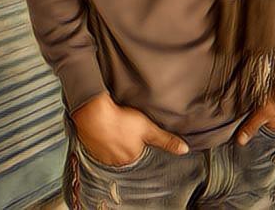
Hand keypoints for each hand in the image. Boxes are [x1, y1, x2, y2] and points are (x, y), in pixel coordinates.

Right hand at [71, 92, 189, 165]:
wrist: (93, 114)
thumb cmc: (121, 120)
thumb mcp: (149, 129)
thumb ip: (166, 140)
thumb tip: (183, 150)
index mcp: (131, 158)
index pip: (140, 150)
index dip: (140, 137)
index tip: (138, 128)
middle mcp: (116, 160)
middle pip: (126, 149)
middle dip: (128, 138)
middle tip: (127, 124)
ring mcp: (102, 154)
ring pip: (113, 146)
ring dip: (115, 137)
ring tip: (117, 123)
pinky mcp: (91, 144)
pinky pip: (100, 142)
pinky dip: (103, 135)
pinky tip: (106, 125)